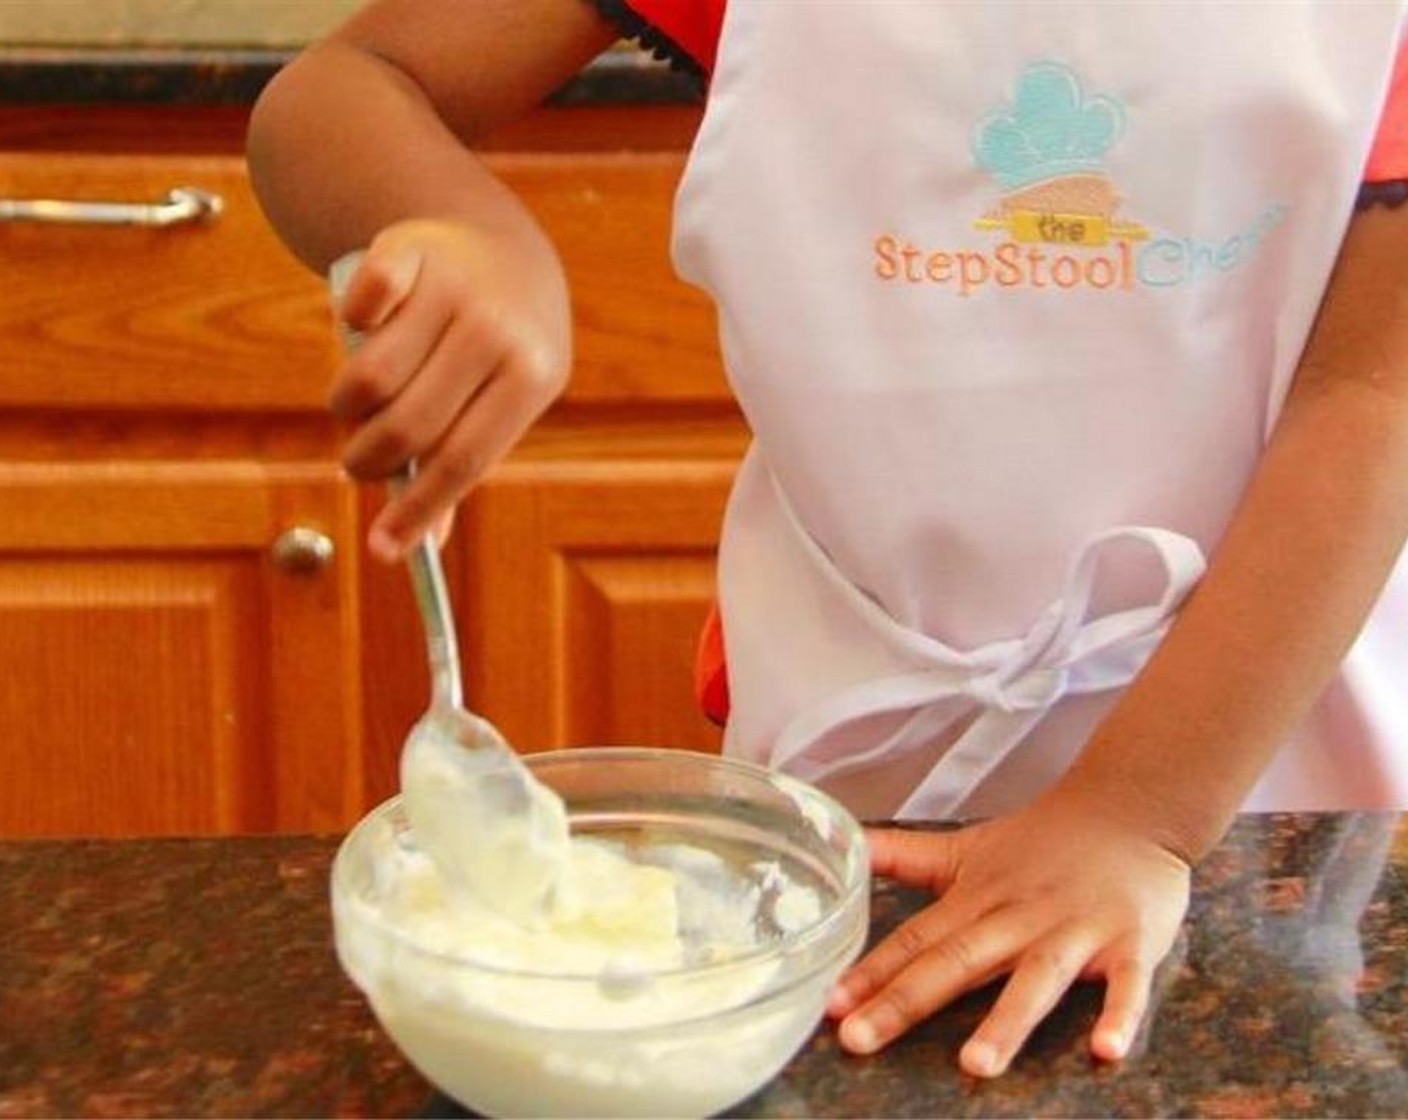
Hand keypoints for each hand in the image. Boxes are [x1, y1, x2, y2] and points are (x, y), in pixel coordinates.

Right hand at [332, 218, 571, 560]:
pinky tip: (366, 332)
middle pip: (410, 423)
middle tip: (359, 465)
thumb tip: (419, 544)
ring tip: (357, 409)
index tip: (381, 550)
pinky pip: (358, 306)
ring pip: (371, 376)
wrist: (503, 250)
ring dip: (349, 406)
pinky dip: (349, 325)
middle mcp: (496, 331)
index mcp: (531, 377)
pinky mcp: (408, 249)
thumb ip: (462, 463)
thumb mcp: (503, 403)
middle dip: (369, 461)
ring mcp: (453, 287)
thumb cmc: (497, 354)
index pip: (465, 458)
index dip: (420, 509)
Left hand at [828, 788, 1190, 1076]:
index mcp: (975, 898)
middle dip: (907, 1001)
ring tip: (975, 1065)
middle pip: (957, 961)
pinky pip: (1127, 985)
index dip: (871, 972)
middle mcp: (1019, 916)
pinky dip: (1120, 1016)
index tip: (830, 1005)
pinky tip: (1105, 1052)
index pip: (915, 939)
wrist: (1126, 808)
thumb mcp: (964, 846)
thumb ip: (903, 855)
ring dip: (1007, 1021)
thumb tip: (844, 843)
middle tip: (859, 1039)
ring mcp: (1075, 930)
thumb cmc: (1038, 842)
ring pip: (1037, 979)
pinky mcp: (1130, 942)